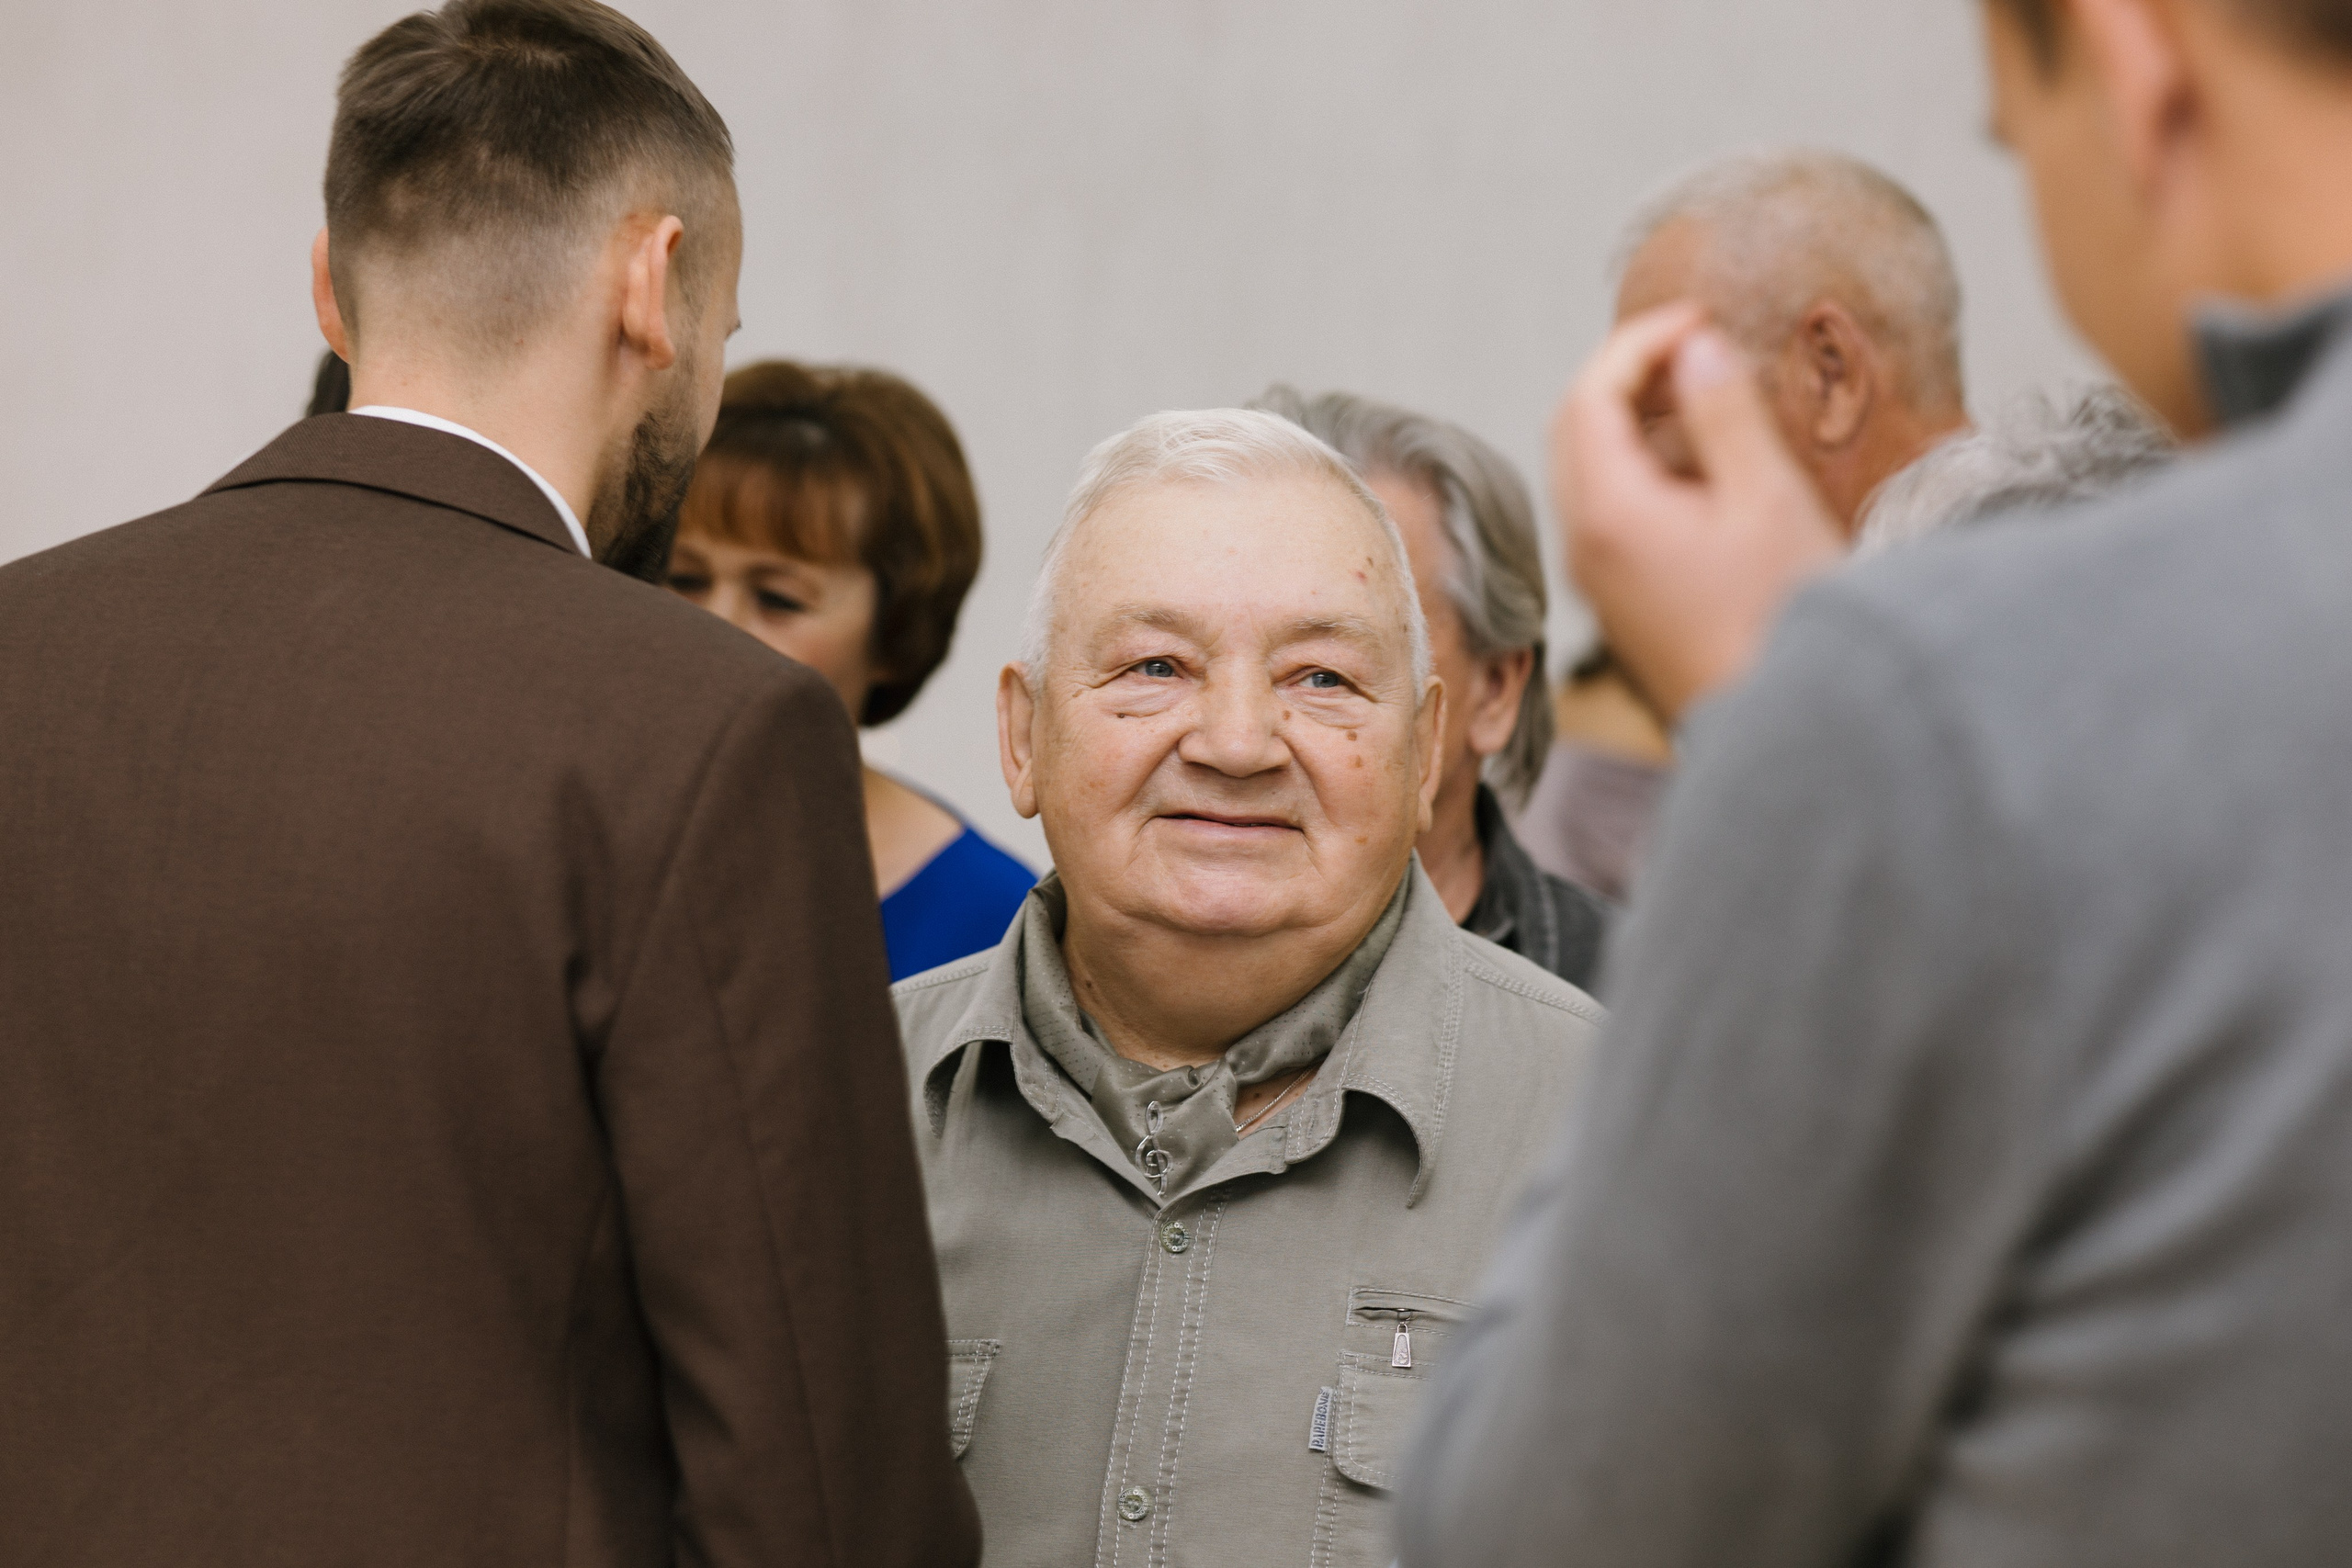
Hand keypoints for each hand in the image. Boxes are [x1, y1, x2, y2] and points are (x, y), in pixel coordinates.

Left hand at [1554, 304, 1843, 722]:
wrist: (1787, 730)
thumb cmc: (1784, 619)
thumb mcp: (1768, 499)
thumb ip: (1725, 414)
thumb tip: (1696, 348)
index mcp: (1607, 512)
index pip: (1590, 395)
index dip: (1639, 342)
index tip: (1699, 317)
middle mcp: (1585, 545)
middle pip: (1575, 428)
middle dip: (1629, 375)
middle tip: (1700, 349)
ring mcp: (1599, 578)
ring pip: (1589, 470)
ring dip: (1637, 422)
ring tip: (1711, 398)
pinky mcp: (1624, 601)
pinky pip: (1610, 512)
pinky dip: (1644, 469)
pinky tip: (1708, 468)